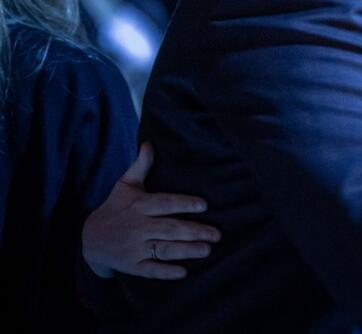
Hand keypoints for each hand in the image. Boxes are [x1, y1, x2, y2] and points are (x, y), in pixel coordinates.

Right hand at [82, 142, 220, 278]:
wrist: (89, 238)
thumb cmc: (115, 207)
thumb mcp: (125, 185)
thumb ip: (140, 166)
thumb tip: (149, 144)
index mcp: (139, 205)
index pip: (165, 203)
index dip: (184, 204)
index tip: (204, 205)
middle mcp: (137, 227)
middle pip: (169, 228)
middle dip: (194, 231)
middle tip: (216, 233)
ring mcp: (134, 248)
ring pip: (163, 249)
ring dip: (186, 250)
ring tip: (207, 250)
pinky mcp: (131, 265)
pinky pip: (150, 270)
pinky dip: (165, 272)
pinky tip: (183, 272)